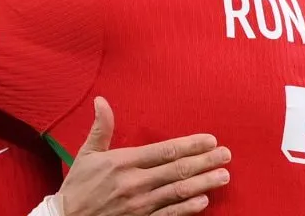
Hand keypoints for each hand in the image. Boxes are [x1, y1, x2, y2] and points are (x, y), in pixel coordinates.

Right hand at [57, 97, 230, 215]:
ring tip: (223, 176)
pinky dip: (187, 209)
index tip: (209, 140)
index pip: (164, 151)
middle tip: (226, 155)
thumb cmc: (78, 186)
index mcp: (123, 162)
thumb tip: (101, 100)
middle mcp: (134, 183)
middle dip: (204, 161)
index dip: (190, 145)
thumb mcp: (86, 154)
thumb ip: (101, 128)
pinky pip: (168, 215)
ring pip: (177, 192)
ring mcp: (139, 205)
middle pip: (177, 170)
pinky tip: (204, 202)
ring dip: (203, 183)